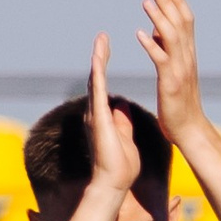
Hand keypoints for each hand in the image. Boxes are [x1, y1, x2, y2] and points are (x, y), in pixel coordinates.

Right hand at [84, 34, 140, 192]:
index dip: (104, 67)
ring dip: (97, 59)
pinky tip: (99, 59)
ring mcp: (95, 114)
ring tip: (101, 40)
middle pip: (96, 78)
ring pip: (95, 80)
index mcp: (103, 116)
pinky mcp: (98, 118)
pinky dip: (98, 74)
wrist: (114, 183)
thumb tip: (120, 106)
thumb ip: (121, 121)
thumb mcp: (124, 137)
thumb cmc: (120, 166)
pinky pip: (98, 91)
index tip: (107, 50)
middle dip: (99, 56)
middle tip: (102, 37)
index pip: (103, 86)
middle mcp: (95, 112)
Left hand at [135, 0, 205, 140]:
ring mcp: (180, 70)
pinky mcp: (171, 83)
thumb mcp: (175, 72)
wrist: (190, 130)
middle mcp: (187, 59)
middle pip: (180, 24)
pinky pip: (161, 61)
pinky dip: (151, 46)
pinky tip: (139, 33)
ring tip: (146, 2)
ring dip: (159, 18)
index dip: (177, 3)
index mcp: (188, 56)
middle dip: (168, 3)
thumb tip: (156, 30)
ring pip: (172, 38)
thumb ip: (167, 49)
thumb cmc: (181, 103)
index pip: (186, 23)